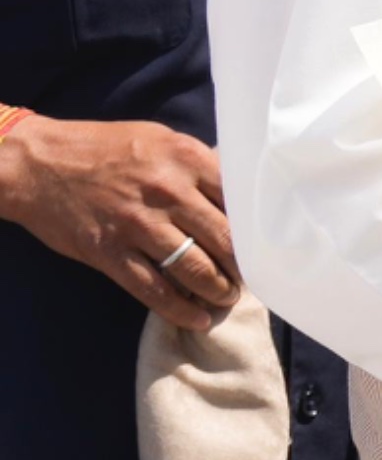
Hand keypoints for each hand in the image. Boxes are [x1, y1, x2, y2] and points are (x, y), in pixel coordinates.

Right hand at [0, 113, 240, 332]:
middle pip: (225, 240)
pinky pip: (154, 289)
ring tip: (227, 298)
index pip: (241, 201)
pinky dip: (180, 309)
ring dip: (218, 290)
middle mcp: (168, 191)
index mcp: (187, 159)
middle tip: (251, 278)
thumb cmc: (103, 148)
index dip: (257, 228)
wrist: (36, 163)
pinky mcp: (109, 252)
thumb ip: (198, 164)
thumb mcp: (159, 139)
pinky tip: (198, 319)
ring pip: (196, 269)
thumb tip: (238, 194)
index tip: (266, 245)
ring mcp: (138, 224)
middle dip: (244, 266)